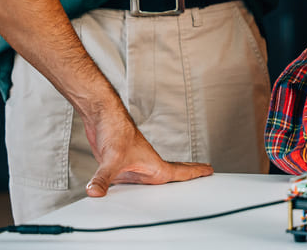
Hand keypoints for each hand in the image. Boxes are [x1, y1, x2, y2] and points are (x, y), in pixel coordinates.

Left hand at [82, 108, 212, 196]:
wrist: (101, 114)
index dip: (196, 173)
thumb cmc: (115, 130)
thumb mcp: (111, 159)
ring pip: (151, 180)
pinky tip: (132, 192)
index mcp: (154, 165)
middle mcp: (147, 165)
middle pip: (171, 175)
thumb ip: (103, 179)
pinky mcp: (121, 165)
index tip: (210, 170)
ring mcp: (134, 165)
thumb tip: (95, 192)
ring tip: (174, 189)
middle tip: (202, 176)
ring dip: (162, 184)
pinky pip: (132, 180)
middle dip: (187, 176)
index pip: (181, 172)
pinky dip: (136, 187)